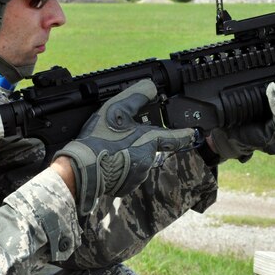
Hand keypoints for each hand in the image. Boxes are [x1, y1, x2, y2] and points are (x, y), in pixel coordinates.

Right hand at [54, 80, 196, 215]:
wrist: (82, 167)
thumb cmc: (99, 137)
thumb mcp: (117, 109)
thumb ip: (136, 96)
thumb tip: (150, 86)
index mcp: (148, 141)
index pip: (174, 138)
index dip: (184, 135)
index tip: (192, 133)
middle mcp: (147, 161)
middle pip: (148, 148)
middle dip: (136, 142)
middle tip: (117, 138)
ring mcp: (136, 176)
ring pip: (137, 162)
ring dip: (127, 155)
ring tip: (108, 149)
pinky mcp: (125, 187)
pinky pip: (127, 175)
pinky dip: (119, 167)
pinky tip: (106, 161)